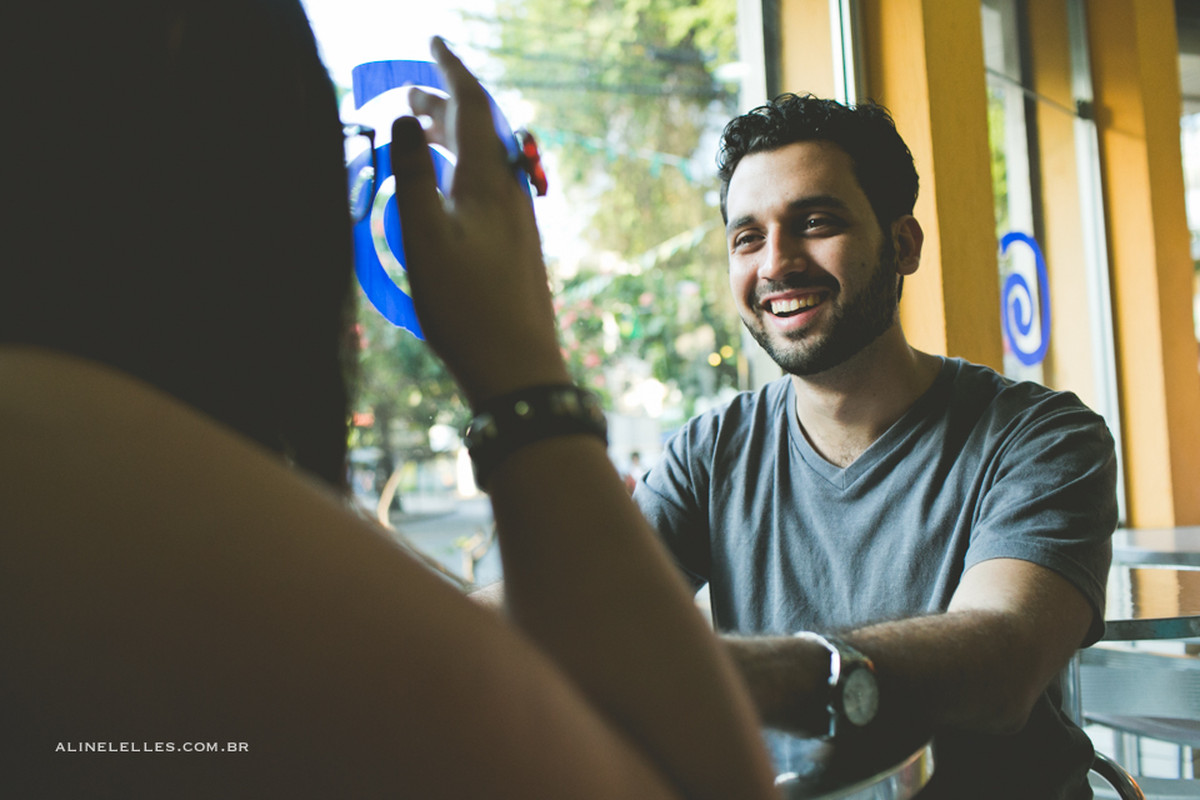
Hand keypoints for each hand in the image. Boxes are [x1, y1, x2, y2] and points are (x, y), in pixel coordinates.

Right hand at [390, 37, 569, 408]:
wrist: (518, 368)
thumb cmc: (466, 306)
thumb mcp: (425, 237)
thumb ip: (413, 175)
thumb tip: (405, 120)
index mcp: (489, 181)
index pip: (474, 106)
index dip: (451, 69)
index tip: (434, 42)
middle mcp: (510, 192)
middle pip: (480, 131)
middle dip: (446, 104)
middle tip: (411, 94)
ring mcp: (517, 220)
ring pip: (484, 160)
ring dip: (453, 138)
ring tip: (421, 132)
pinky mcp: (515, 246)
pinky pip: (487, 187)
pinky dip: (461, 169)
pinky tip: (446, 188)